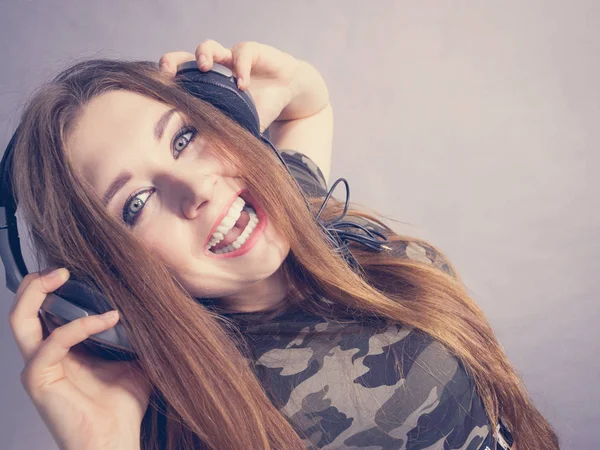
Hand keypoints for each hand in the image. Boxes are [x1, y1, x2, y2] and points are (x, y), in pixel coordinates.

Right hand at [8, 268, 150, 449]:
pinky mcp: (39, 380)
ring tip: (65, 275)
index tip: (82, 266)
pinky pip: (52, 342)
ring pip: (21, 320)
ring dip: (39, 292)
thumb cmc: (123, 405)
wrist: (116, 442)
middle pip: (22, 308)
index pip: (45, 308)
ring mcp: (38, 367)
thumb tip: (154, 304)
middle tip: (63, 266)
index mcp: (62, 348)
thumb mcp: (134, 358)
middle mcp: (44, 354)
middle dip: (36, 282)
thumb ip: (134, 333)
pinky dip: (80, 325)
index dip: (55, 284)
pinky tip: (109, 317)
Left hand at [159, 39, 302, 131]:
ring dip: (203, 54)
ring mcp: (232, 58)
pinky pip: (242, 54)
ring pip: (210, 46)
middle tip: (169, 72)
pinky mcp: (252, 51)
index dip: (169, 81)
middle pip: (186, 56)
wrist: (288, 91)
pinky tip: (244, 85)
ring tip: (205, 67)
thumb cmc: (262, 107)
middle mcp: (216, 68)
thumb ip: (226, 139)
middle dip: (175, 61)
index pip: (181, 78)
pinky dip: (241, 68)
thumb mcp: (243, 125)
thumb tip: (207, 167)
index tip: (161, 90)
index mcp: (208, 84)